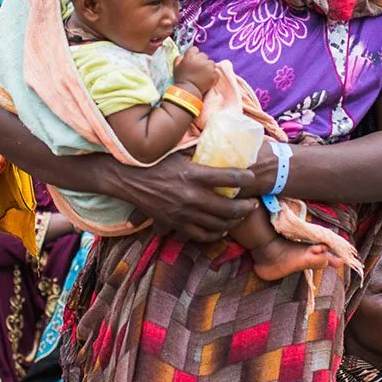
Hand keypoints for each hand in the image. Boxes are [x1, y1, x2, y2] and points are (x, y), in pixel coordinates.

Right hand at [107, 154, 258, 241]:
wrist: (128, 179)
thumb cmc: (154, 162)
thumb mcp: (178, 152)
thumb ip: (200, 153)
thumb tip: (221, 145)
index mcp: (193, 174)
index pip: (229, 178)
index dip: (246, 178)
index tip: (252, 176)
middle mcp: (191, 196)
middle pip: (228, 207)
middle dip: (246, 206)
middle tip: (253, 203)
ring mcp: (183, 214)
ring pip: (218, 224)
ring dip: (234, 221)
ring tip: (241, 215)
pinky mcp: (176, 224)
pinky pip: (202, 235)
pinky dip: (216, 234)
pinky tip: (222, 229)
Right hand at [173, 48, 218, 91]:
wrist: (188, 91)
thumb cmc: (181, 78)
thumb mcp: (176, 66)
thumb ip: (179, 58)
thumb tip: (184, 55)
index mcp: (191, 56)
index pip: (195, 49)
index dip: (193, 55)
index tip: (192, 61)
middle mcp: (201, 59)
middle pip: (204, 56)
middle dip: (201, 61)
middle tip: (197, 69)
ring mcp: (209, 67)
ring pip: (211, 63)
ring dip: (208, 67)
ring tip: (203, 74)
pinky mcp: (214, 74)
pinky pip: (215, 71)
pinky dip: (212, 75)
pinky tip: (207, 78)